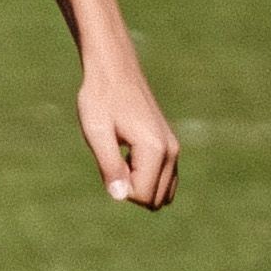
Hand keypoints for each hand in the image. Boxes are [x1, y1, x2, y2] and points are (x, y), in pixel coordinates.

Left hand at [77, 60, 177, 209]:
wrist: (114, 71)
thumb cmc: (100, 100)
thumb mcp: (97, 133)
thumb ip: (110, 166)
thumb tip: (120, 197)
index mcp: (155, 149)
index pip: (142, 195)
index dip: (119, 188)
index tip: (108, 161)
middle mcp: (171, 151)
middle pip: (155, 199)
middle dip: (131, 190)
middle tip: (114, 160)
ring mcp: (174, 149)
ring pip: (162, 193)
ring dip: (138, 184)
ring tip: (121, 157)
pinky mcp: (170, 146)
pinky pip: (165, 179)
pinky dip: (145, 176)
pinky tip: (128, 155)